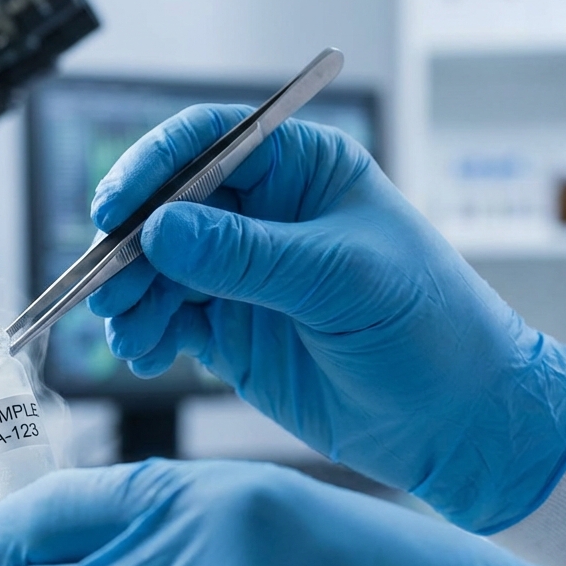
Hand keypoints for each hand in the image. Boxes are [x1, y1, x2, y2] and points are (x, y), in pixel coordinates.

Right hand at [88, 105, 565, 532]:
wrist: (456, 423)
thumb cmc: (428, 329)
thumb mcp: (340, 281)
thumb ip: (246, 255)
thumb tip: (160, 230)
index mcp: (302, 170)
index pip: (209, 142)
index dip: (154, 167)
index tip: (115, 209)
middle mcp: (264, 213)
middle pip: (167, 207)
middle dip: (130, 247)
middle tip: (108, 289)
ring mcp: (241, 272)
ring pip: (156, 268)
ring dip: (131, 297)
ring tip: (131, 334)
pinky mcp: (229, 327)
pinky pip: (166, 317)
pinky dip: (146, 333)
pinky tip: (147, 353)